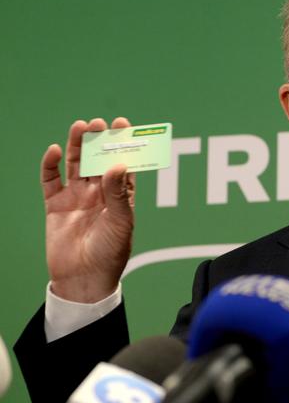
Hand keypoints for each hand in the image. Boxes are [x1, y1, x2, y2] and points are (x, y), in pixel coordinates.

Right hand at [42, 117, 135, 302]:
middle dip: (99, 140)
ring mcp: (77, 197)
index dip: (123, 144)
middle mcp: (99, 193)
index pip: (122, 164)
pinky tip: (53, 151)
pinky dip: (50, 165)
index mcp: (120, 196)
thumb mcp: (120, 222)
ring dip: (77, 146)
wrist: (84, 278)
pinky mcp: (56, 205)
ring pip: (76, 164)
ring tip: (80, 126)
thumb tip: (117, 165)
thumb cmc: (110, 252)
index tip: (123, 125)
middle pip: (98, 159)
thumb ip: (118, 194)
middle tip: (99, 123)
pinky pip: (51, 180)